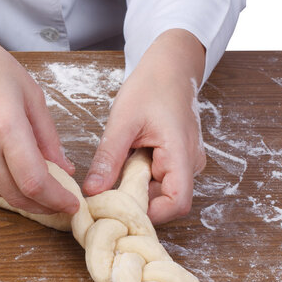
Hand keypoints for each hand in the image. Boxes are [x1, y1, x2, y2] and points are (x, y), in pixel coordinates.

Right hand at [0, 12, 77, 213]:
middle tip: (61, 203)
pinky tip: (17, 173)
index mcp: (6, 126)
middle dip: (44, 207)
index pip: (34, 181)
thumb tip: (64, 168)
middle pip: (17, 196)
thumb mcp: (29, 92)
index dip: (57, 200)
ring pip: (0, 192)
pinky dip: (6, 184)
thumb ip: (48, 135)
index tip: (73, 204)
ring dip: (25, 198)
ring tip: (45, 189)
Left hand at [82, 29, 206, 223]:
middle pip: (166, 201)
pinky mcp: (176, 160)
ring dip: (136, 189)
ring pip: (160, 191)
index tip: (118, 209)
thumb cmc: (151, 86)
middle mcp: (190, 163)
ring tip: (114, 173)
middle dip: (136, 202)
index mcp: (181, 153)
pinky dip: (139, 179)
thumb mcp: (123, 121)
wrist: (170, 67)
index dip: (150, 214)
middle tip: (105, 193)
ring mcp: (185, 162)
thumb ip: (109, 158)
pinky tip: (124, 165)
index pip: (177, 203)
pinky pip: (159, 179)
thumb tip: (92, 191)